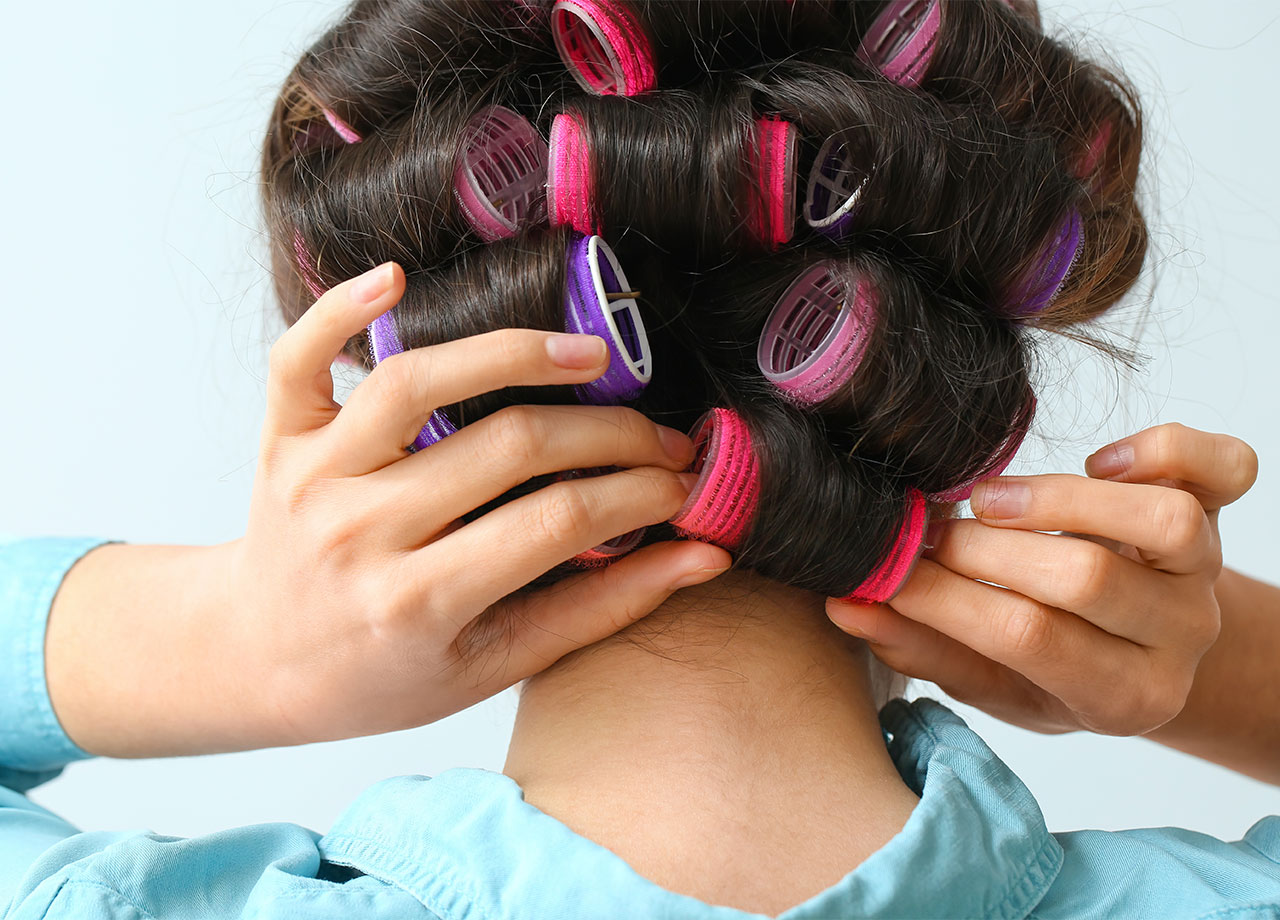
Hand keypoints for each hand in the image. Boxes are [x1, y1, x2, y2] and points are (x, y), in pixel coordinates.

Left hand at [229, 262, 732, 745]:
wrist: (256, 662)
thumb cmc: (382, 674)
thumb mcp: (491, 667)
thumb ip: (597, 609)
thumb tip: (702, 559)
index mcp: (418, 602)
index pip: (555, 523)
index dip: (637, 495)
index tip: (682, 485)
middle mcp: (361, 531)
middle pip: (509, 448)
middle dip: (609, 435)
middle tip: (661, 438)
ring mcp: (314, 476)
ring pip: (417, 383)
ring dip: (514, 354)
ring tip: (589, 355)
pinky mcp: (280, 437)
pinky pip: (300, 356)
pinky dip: (340, 308)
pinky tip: (397, 278)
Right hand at [825, 423, 1256, 736]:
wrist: (1149, 650)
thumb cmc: (1056, 670)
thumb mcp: (995, 684)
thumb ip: (927, 649)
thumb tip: (848, 607)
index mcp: (1124, 696)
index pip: (1027, 639)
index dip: (945, 599)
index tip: (886, 571)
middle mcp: (1180, 637)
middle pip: (1086, 579)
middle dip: (985, 549)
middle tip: (928, 534)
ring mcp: (1207, 573)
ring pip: (1161, 521)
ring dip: (1060, 499)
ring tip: (988, 498)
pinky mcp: (1221, 513)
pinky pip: (1223, 468)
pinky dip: (1161, 451)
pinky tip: (1102, 462)